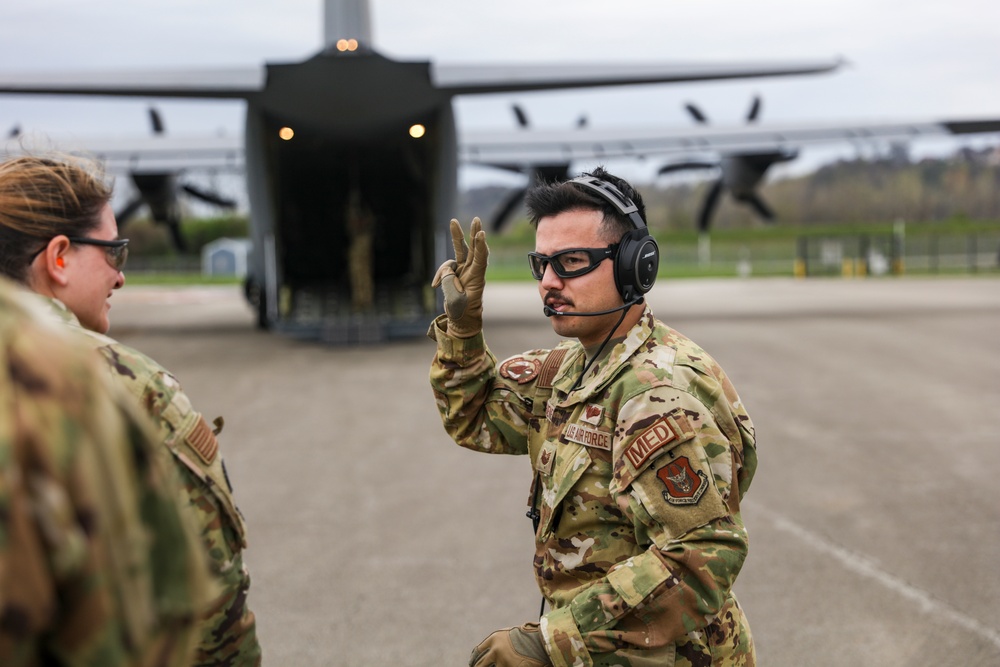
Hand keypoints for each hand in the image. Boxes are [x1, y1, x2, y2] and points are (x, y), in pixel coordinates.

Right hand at [431, 217, 488, 337]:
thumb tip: (447, 270)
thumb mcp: (454, 299)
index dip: (480, 246)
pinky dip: (440, 274)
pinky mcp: (456, 272)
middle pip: (474, 249)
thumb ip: (448, 281)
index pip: (480, 259)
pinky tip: (435, 285)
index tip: (480, 234)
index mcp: (477, 278)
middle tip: (476, 219)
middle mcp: (473, 271)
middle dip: (474, 232)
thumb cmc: (461, 311)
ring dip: (457, 236)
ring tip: (453, 221)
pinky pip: (446, 267)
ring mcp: (464, 270)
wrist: (461, 319)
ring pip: (460, 250)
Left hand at [469, 623, 549, 666]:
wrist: (541, 640)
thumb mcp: (511, 635)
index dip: (474, 658)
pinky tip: (505, 666)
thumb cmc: (528, 637)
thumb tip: (491, 652)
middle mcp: (495, 650)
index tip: (472, 664)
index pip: (478, 651)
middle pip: (480, 664)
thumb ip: (500, 642)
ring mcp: (502, 661)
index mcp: (494, 639)